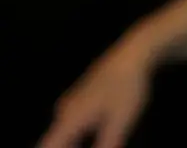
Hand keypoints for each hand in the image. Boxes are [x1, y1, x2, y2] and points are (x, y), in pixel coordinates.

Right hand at [38, 34, 155, 147]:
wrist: (131, 55)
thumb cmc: (126, 88)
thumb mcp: (120, 121)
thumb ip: (107, 144)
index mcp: (69, 119)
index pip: (48, 145)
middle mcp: (63, 111)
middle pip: (55, 141)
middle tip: (98, 145)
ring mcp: (70, 103)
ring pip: (65, 132)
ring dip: (73, 144)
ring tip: (98, 142)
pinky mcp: (79, 98)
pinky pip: (71, 123)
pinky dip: (79, 135)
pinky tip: (96, 137)